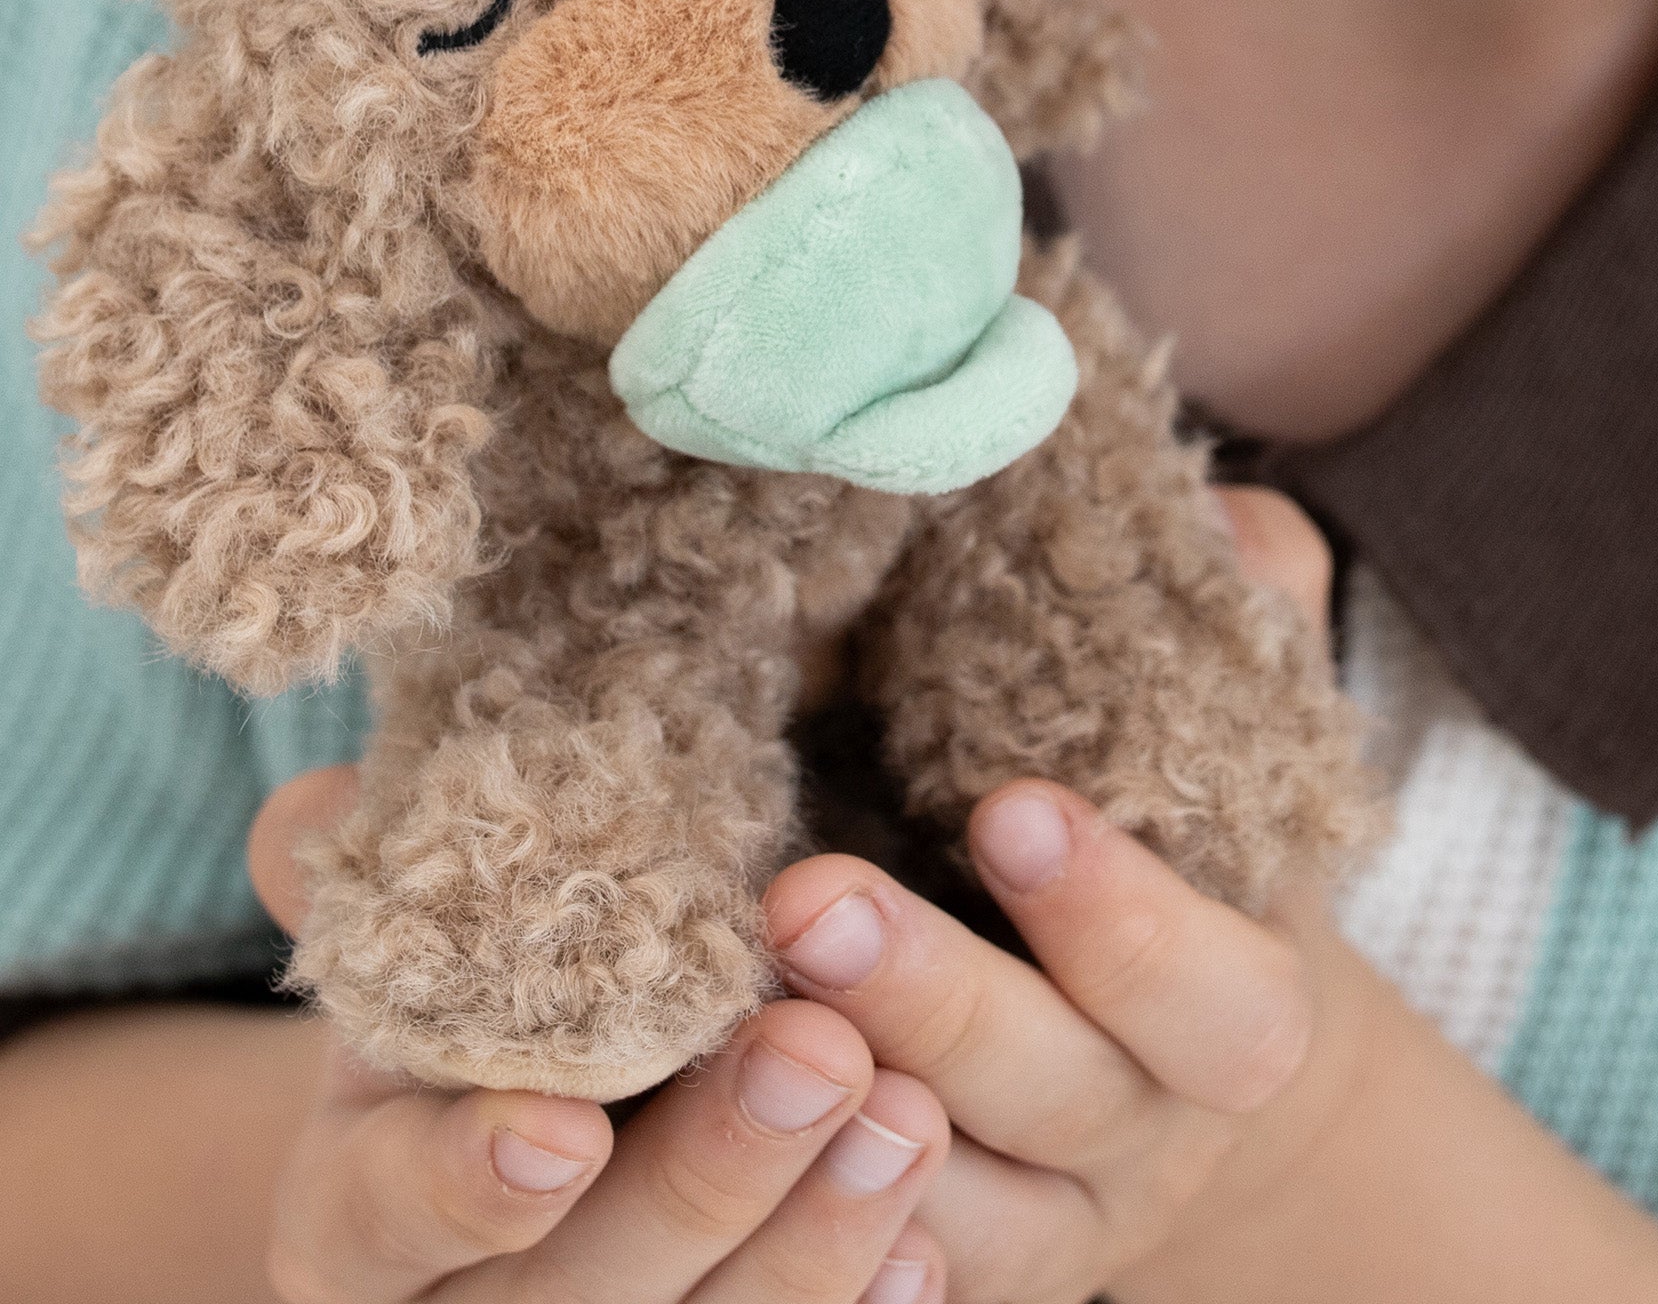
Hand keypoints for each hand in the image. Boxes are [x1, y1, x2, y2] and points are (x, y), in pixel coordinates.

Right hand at [249, 772, 951, 1303]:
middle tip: (817, 1053)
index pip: (384, 1216)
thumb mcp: (408, 944)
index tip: (564, 1127)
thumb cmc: (473, 1001)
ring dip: (811, 1244)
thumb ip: (369, 878)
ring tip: (909, 1110)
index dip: (465, 1182)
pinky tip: (928, 1247)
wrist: (544, 1109)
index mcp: (354, 1216)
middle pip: (572, 1299)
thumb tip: (325, 806)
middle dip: (705, 1183)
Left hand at [762, 486, 1366, 1302]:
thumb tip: (1205, 516)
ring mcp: (1049, 1218)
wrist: (1168, 1056)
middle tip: (803, 896)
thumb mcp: (1225, 739)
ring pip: (952, 1212)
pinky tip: (725, 1174)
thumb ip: (1237, 617)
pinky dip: (808, 1238)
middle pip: (1061, 1100)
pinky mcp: (952, 1261)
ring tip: (730, 1018)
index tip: (1007, 803)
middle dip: (937, 1000)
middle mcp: (1149, 1131)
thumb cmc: (1175, 846)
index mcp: (1236, 1005)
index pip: (1212, 991)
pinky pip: (883, 1276)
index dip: (1121, 916)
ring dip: (841, 1126)